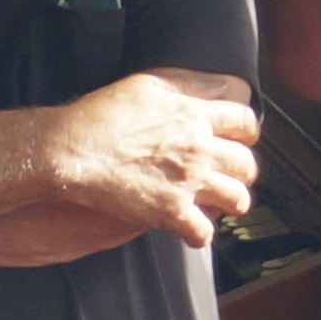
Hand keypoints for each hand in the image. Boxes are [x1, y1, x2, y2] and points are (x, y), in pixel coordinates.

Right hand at [39, 73, 259, 244]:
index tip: (241, 138)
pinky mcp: (171, 211)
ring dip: (232, 202)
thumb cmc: (102, 116)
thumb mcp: (149, 84)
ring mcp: (189, 182)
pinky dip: (200, 234)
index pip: (246, 122)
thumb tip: (214, 87)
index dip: (246, 131)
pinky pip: (204, 232)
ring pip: (237, 198)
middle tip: (232, 174)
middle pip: (246, 163)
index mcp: (195, 115)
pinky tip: (193, 230)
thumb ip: (187, 85)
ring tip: (221, 203)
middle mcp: (200, 148)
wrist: (74, 150)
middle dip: (243, 170)